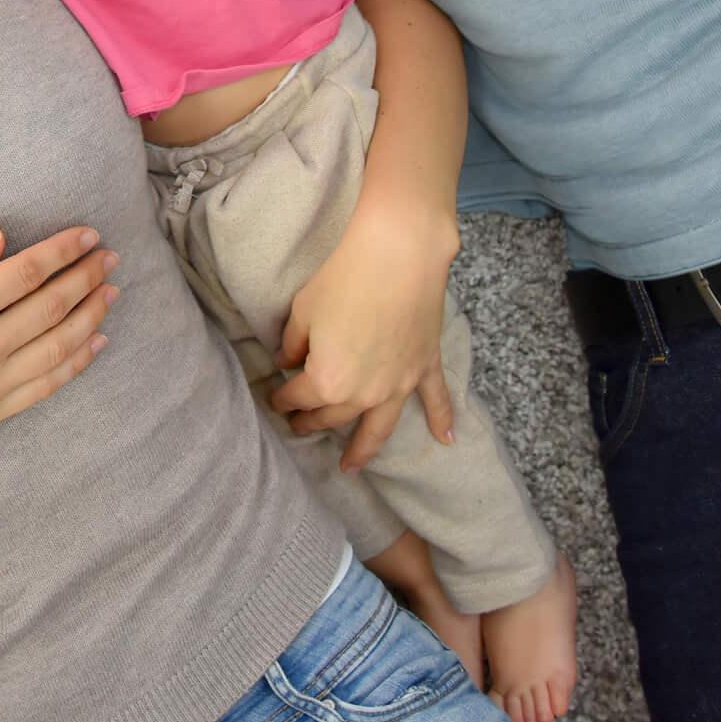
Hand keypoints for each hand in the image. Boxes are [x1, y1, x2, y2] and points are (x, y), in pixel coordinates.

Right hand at [0, 224, 118, 499]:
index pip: (26, 272)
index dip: (62, 251)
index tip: (87, 236)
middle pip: (52, 305)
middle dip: (86, 277)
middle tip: (109, 257)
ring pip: (60, 345)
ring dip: (91, 314)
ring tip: (110, 292)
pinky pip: (48, 384)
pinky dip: (78, 361)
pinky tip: (94, 341)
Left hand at [268, 206, 457, 471]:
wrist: (398, 256)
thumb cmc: (344, 279)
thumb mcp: (303, 310)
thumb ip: (293, 343)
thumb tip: (288, 360)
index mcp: (328, 381)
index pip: (298, 397)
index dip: (282, 398)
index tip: (274, 399)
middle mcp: (364, 393)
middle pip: (333, 415)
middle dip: (313, 422)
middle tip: (299, 427)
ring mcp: (399, 384)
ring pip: (379, 427)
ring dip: (364, 449)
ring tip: (351, 466)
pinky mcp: (424, 366)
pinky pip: (435, 400)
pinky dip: (442, 419)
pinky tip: (446, 440)